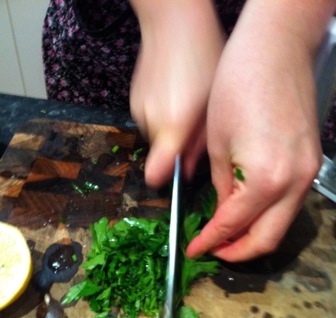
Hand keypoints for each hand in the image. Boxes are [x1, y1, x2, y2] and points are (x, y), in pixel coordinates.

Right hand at [130, 1, 224, 186]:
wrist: (173, 21)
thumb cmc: (204, 56)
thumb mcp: (214, 104)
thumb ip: (202, 143)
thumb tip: (192, 169)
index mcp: (174, 124)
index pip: (157, 172)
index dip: (166, 180)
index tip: (177, 178)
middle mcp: (151, 121)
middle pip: (162, 154)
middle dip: (178, 148)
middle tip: (196, 126)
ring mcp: (139, 110)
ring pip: (156, 136)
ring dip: (170, 130)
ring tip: (186, 103)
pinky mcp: (133, 100)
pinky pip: (149, 119)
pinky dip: (161, 115)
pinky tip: (173, 93)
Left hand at [186, 11, 322, 261]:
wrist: (274, 50)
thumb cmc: (239, 86)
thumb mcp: (218, 145)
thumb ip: (223, 188)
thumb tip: (224, 213)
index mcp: (266, 180)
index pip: (232, 226)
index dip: (210, 242)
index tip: (195, 250)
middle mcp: (294, 183)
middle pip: (267, 239)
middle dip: (237, 252)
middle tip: (213, 251)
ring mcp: (307, 173)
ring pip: (281, 224)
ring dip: (253, 235)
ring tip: (227, 235)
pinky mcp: (310, 162)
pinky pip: (289, 203)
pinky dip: (267, 215)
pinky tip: (248, 210)